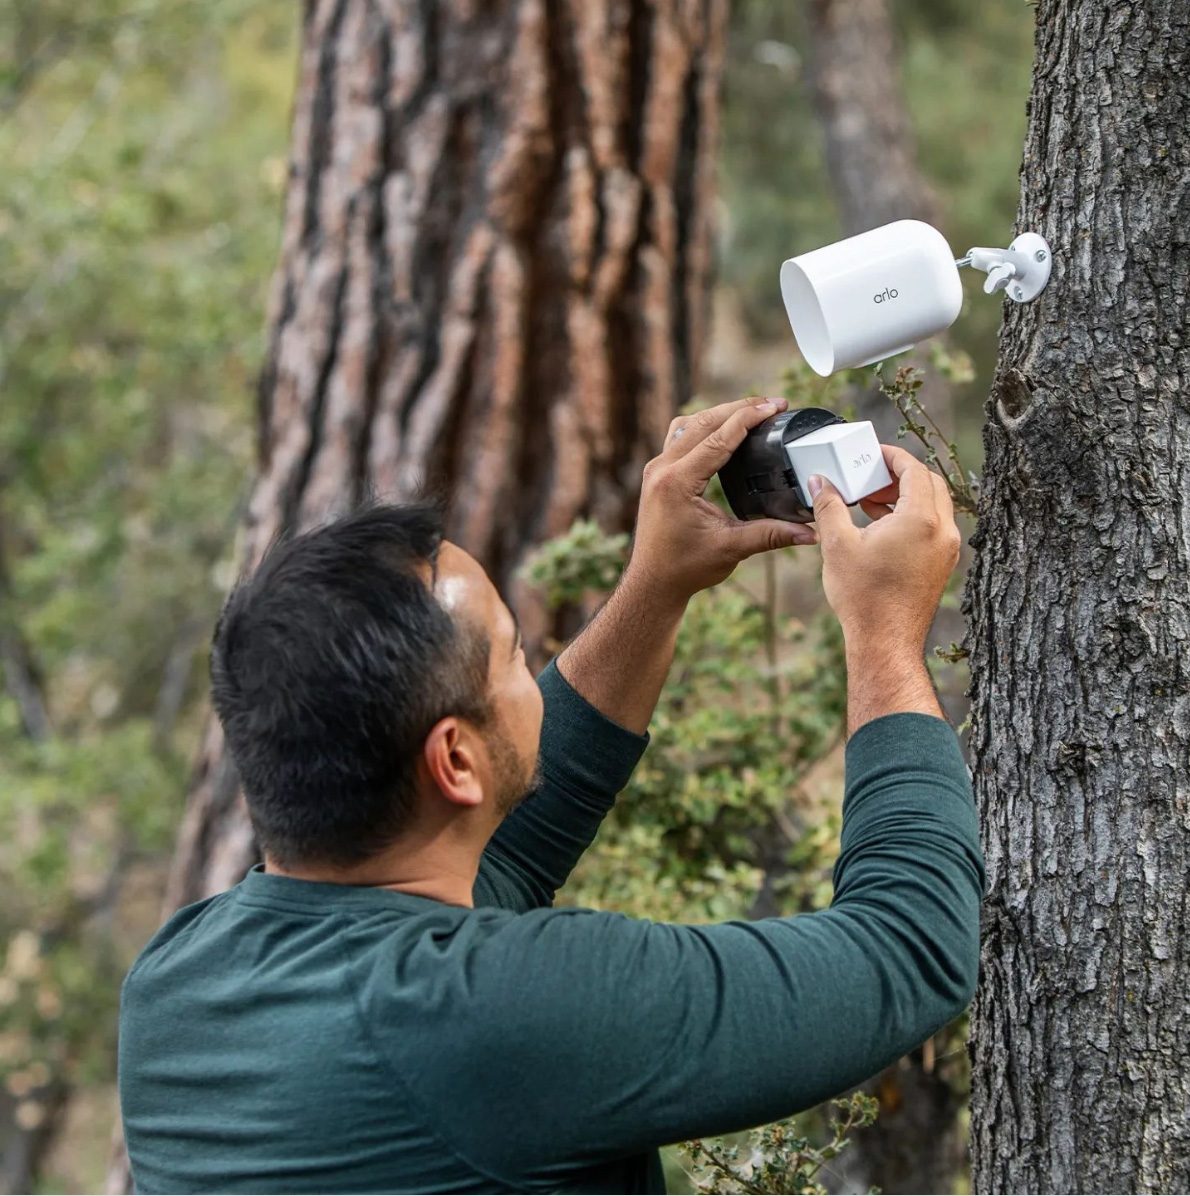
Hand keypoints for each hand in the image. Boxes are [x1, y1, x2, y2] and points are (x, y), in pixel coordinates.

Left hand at [626, 396, 818, 606]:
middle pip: (703, 422)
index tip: (775, 406)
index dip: (749, 417)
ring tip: (751, 411)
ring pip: (689, 425)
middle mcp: (662, 469)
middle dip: (739, 408)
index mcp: (677, 483)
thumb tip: (810, 532)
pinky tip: (723, 430)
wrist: (653, 582)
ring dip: (719, 413)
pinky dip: (704, 427)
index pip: (718, 438)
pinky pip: (680, 437)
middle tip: (772, 404)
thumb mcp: (731, 549)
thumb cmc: (684, 568)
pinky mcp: (658, 474)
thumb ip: (771, 535)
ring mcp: (657, 469)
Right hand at [809, 444, 960, 655]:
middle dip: (901, 475)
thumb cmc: (864, 597)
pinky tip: (883, 528)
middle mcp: (942, 531)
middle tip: (872, 477)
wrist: (885, 641)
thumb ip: (829, 505)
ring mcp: (946, 549)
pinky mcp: (942, 565)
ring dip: (907, 496)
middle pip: (930, 484)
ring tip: (872, 502)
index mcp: (921, 519)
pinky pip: (934, 527)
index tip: (875, 454)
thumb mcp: (838, 544)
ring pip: (935, 506)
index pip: (915, 470)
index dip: (894, 457)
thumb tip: (819, 482)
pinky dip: (913, 517)